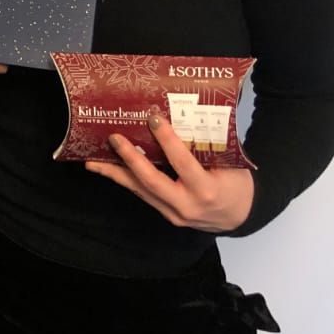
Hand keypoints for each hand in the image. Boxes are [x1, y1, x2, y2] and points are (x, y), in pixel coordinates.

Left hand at [84, 115, 253, 232]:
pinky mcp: (167, 214)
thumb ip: (205, 146)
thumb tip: (179, 117)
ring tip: (93, 161)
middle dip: (130, 159)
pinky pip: (143, 195)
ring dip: (116, 174)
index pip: (182, 163)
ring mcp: (174, 213)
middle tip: (114, 138)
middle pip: (152, 182)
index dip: (167, 141)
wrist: (241, 216)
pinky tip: (109, 170)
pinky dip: (126, 181)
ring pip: (140, 191)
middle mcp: (187, 205)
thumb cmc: (236, 183)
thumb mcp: (228, 163)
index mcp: (206, 190)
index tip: (153, 119)